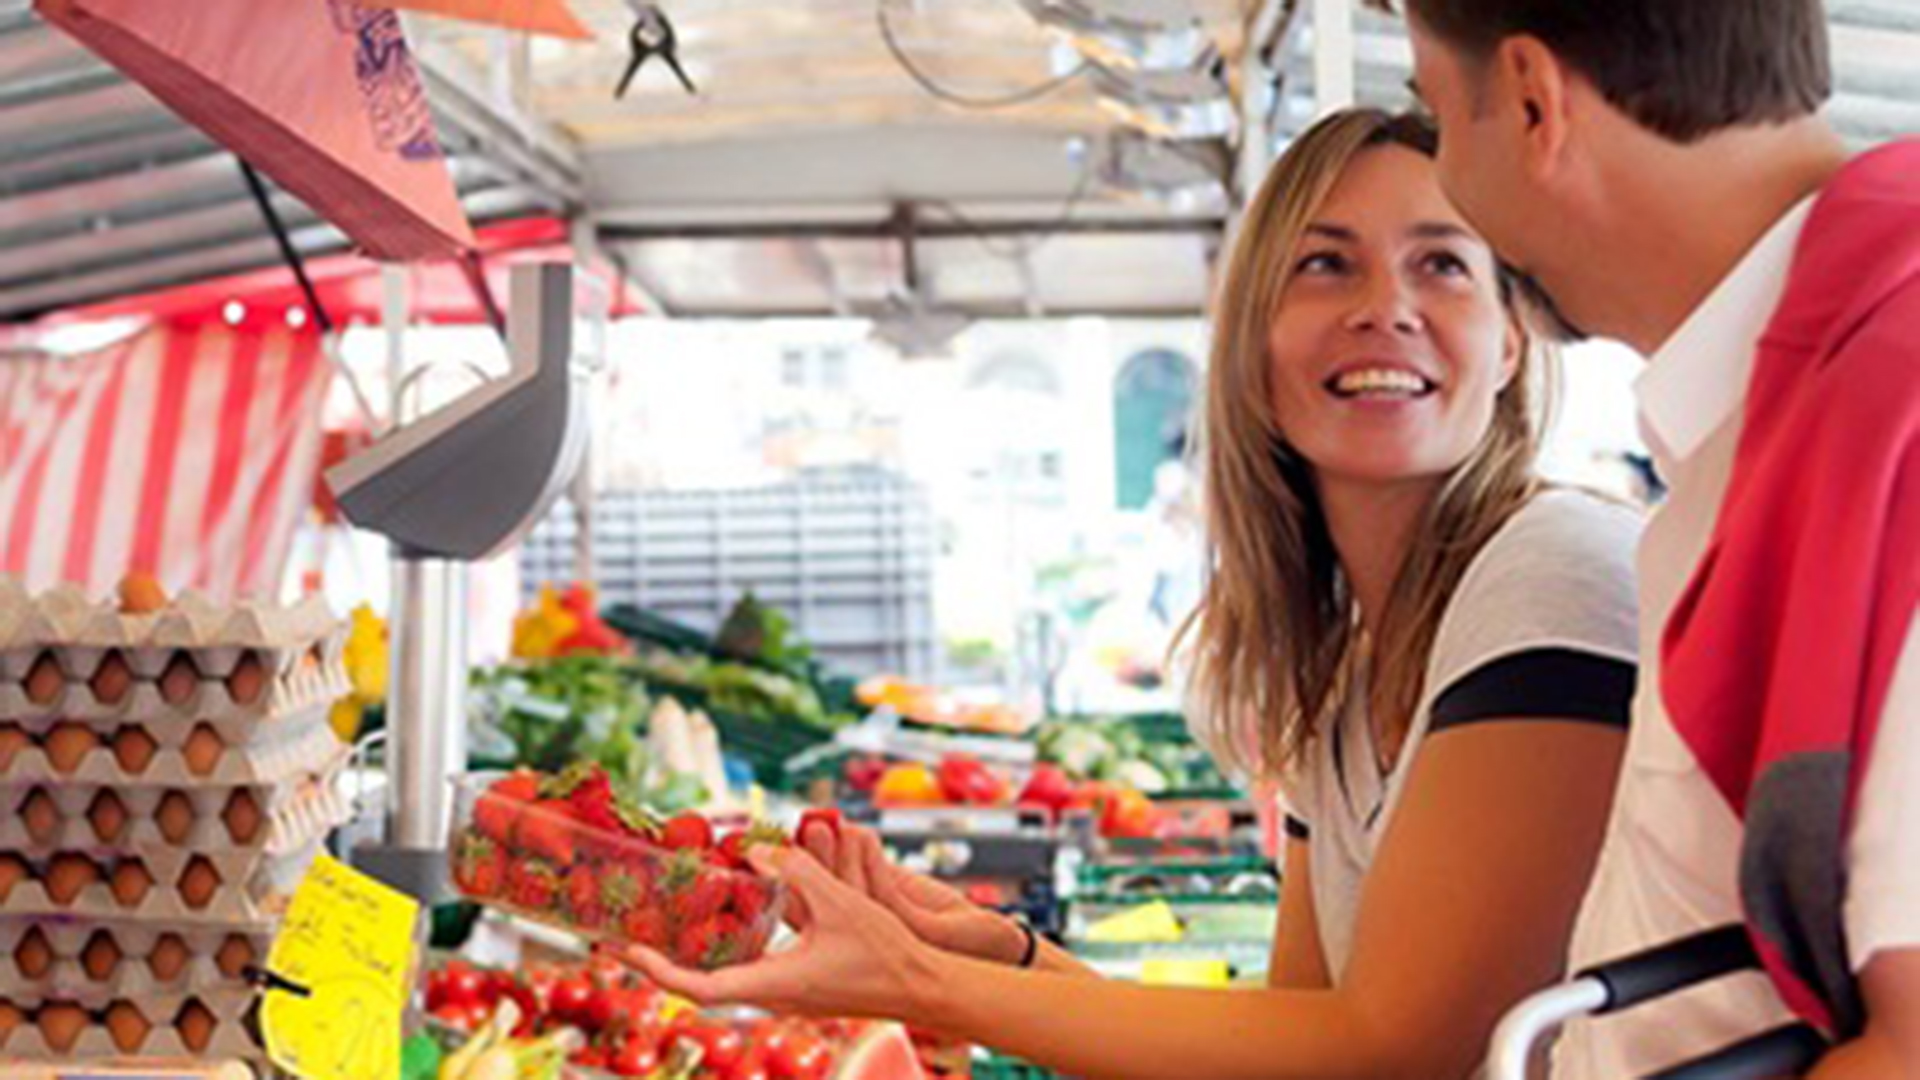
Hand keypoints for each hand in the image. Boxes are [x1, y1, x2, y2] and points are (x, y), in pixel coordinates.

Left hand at [619, 846, 944, 1021]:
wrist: (926, 986)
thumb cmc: (887, 951)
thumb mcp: (841, 902)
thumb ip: (796, 872)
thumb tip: (752, 849)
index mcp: (775, 985)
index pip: (699, 989)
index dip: (657, 971)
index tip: (626, 953)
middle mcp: (773, 996)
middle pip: (702, 985)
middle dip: (663, 961)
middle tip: (629, 937)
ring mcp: (786, 995)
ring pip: (726, 978)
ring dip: (695, 955)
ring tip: (667, 926)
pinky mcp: (800, 987)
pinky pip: (751, 971)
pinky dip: (729, 949)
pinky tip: (728, 923)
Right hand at [798, 818, 1027, 966]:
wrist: (991, 948)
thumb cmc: (943, 921)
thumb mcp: (898, 890)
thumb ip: (867, 869)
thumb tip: (836, 836)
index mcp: (853, 936)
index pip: (806, 906)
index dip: (786, 876)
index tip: (770, 841)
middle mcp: (863, 947)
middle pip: (819, 906)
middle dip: (803, 864)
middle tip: (791, 828)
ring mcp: (889, 942)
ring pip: (850, 900)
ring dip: (833, 858)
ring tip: (819, 824)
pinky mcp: (918, 932)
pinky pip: (887, 897)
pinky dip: (872, 862)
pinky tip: (862, 835)